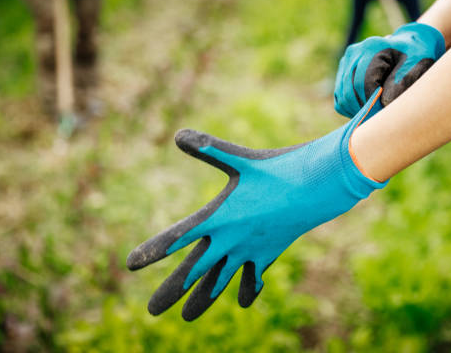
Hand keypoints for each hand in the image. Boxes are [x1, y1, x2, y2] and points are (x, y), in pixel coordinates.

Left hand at [127, 89, 387, 320]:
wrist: (320, 187)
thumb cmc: (278, 168)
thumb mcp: (241, 157)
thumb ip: (208, 148)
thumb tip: (178, 133)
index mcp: (218, 216)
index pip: (177, 237)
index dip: (152, 250)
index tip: (130, 265)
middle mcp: (231, 239)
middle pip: (196, 271)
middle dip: (172, 290)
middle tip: (150, 311)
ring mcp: (251, 250)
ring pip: (222, 281)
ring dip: (204, 299)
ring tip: (186, 317)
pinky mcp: (269, 252)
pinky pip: (254, 275)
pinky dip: (247, 288)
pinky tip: (242, 302)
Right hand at [334, 22, 444, 116]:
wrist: (411, 46)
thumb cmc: (418, 56)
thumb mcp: (418, 65)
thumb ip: (402, 82)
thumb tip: (382, 103)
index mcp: (371, 48)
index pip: (362, 83)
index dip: (372, 103)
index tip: (387, 115)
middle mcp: (353, 53)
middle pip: (350, 93)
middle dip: (366, 110)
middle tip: (383, 120)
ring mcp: (345, 64)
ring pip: (343, 99)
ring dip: (359, 112)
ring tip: (378, 114)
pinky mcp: (342, 74)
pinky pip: (341, 101)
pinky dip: (353, 110)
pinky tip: (371, 108)